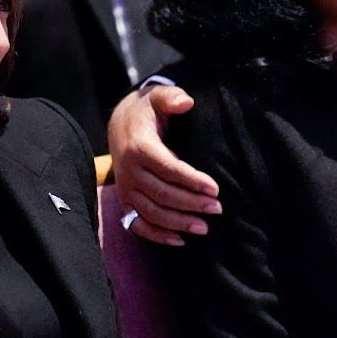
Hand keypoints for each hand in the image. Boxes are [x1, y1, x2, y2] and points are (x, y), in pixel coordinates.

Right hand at [108, 83, 220, 245]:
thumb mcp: (157, 98)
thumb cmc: (147, 112)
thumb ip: (171, 98)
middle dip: (191, 204)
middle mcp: (130, 171)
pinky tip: (179, 240)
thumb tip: (186, 102)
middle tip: (217, 209)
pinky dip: (157, 235)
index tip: (215, 189)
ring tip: (204, 227)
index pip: (169, 169)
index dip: (192, 181)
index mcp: (140, 148)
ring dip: (178, 223)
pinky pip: (137, 224)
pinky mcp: (125, 201)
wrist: (119, 125)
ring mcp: (126, 189)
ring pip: (151, 213)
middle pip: (162, 194)